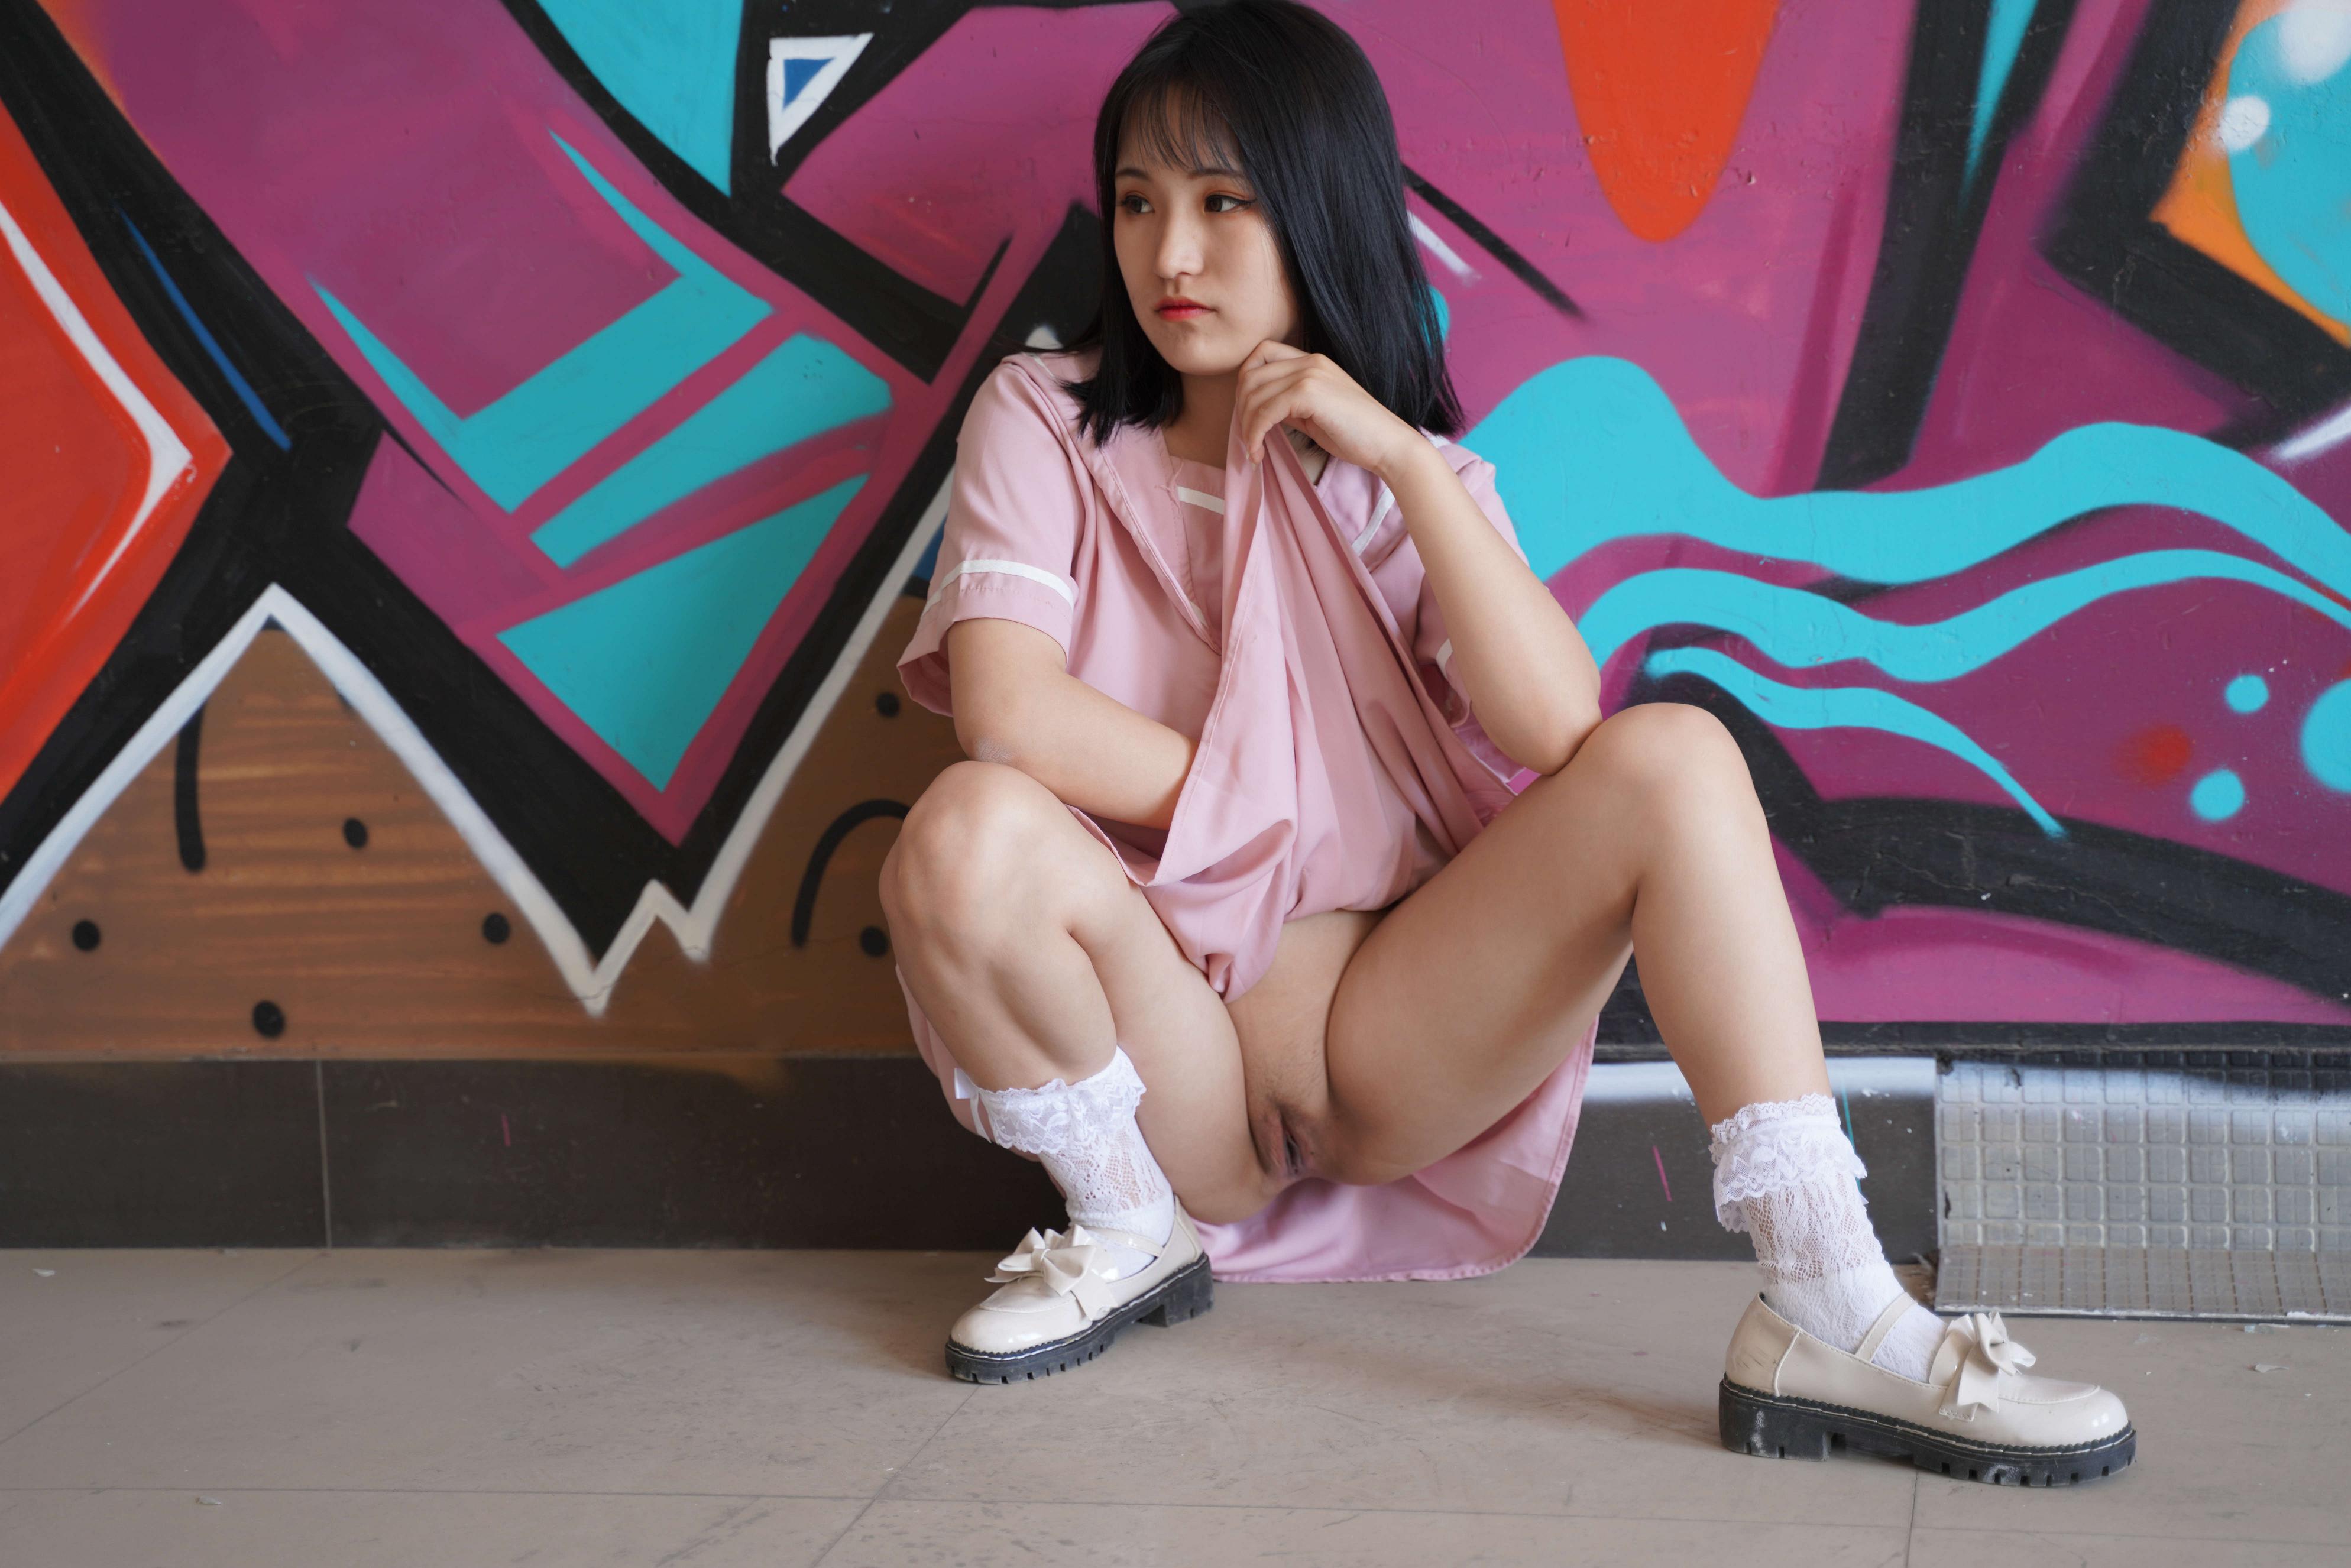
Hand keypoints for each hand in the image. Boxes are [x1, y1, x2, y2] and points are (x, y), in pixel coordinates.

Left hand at [1235, 340, 1419, 481]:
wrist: (1388, 444)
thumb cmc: (1356, 435)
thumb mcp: (1315, 413)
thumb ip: (1289, 406)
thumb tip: (1259, 412)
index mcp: (1312, 361)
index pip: (1261, 353)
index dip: (1246, 382)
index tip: (1249, 414)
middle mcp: (1309, 361)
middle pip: (1251, 373)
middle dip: (1241, 409)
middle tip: (1248, 438)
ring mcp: (1310, 374)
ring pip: (1254, 394)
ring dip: (1246, 427)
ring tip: (1253, 451)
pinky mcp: (1309, 393)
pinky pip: (1265, 411)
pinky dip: (1255, 434)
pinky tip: (1259, 453)